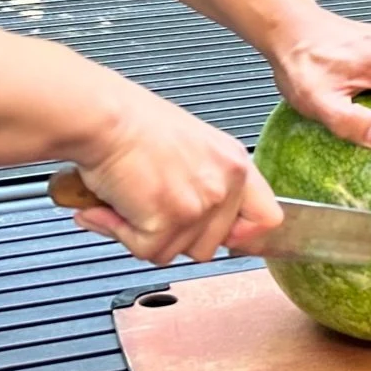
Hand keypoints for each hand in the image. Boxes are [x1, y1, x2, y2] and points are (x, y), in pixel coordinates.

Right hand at [62, 92, 284, 266]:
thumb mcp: (191, 147)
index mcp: (234, 164)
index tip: (227, 241)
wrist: (103, 118)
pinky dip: (121, 233)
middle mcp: (224, 186)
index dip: (245, 236)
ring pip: (175, 252)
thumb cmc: (132, 124)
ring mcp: (200, 206)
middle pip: (211, 245)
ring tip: (124, 200)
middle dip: (175, 236)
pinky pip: (146, 250)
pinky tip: (107, 207)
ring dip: (144, 235)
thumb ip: (205, 183)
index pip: (267, 218)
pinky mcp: (169, 221)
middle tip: (147, 209)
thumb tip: (197, 226)